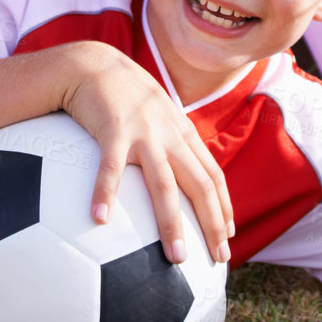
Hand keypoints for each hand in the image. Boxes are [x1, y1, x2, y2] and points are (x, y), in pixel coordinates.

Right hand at [61, 47, 233, 264]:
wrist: (92, 63)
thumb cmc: (122, 92)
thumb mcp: (156, 112)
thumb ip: (169, 139)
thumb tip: (176, 175)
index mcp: (181, 132)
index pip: (212, 175)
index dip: (223, 207)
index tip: (228, 237)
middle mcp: (168, 134)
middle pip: (199, 185)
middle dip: (211, 224)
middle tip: (218, 259)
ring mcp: (143, 132)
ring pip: (163, 184)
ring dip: (171, 223)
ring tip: (176, 256)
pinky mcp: (113, 129)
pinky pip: (110, 168)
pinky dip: (106, 193)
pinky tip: (100, 219)